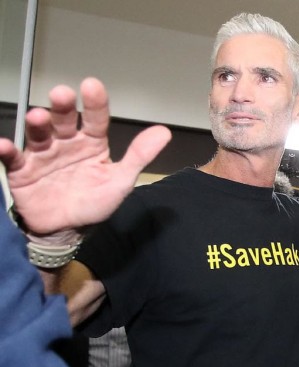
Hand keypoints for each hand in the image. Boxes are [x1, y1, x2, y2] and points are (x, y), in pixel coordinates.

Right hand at [0, 78, 170, 235]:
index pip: (95, 119)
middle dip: (62, 107)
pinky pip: (13, 159)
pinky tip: (3, 145)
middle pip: (64, 120)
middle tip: (62, 94)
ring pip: (39, 134)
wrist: (66, 230)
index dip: (94, 103)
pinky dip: (6, 151)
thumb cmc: (94, 202)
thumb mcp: (120, 181)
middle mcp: (67, 143)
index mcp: (92, 143)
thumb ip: (139, 156)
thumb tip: (164, 132)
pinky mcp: (23, 170)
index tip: (92, 86)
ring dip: (38, 124)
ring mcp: (44, 154)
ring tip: (39, 117)